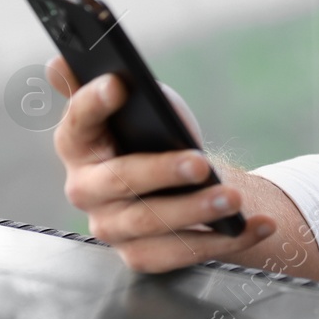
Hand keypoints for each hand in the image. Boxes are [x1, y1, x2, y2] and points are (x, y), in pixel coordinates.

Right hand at [46, 57, 277, 272]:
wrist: (176, 184)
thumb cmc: (150, 134)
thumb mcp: (136, 104)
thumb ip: (98, 86)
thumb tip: (57, 62)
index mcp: (77, 144)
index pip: (78, 121)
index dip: (93, 102)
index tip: (118, 84)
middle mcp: (85, 189)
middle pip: (119, 182)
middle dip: (162, 172)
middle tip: (201, 163)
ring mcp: (112, 227)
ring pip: (152, 225)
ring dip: (197, 212)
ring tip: (235, 198)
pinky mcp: (141, 255)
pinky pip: (183, 254)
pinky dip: (228, 241)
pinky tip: (261, 223)